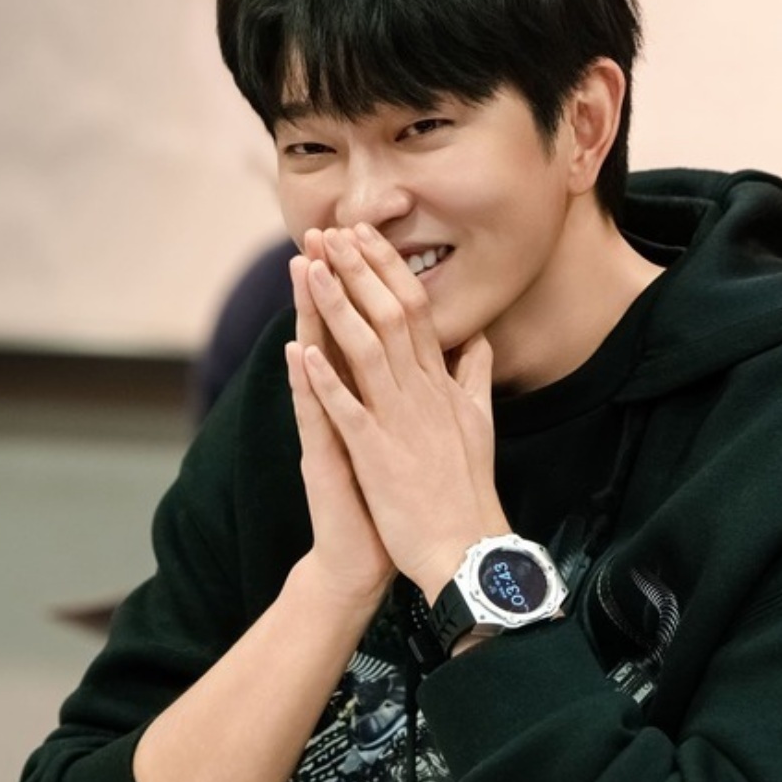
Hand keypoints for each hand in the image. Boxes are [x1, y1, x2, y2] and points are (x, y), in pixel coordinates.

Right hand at [285, 246, 393, 611]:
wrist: (367, 558)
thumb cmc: (391, 499)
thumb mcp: (405, 438)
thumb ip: (413, 395)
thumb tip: (437, 357)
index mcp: (367, 397)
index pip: (363, 329)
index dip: (364, 286)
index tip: (364, 240)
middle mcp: (341, 406)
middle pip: (334, 332)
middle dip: (329, 283)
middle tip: (320, 233)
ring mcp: (329, 429)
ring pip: (316, 362)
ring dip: (310, 316)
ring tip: (302, 271)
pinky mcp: (325, 460)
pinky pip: (316, 417)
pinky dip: (309, 385)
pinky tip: (299, 353)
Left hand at [297, 223, 508, 600]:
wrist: (466, 550)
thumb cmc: (467, 491)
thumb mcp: (479, 425)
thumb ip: (474, 379)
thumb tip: (480, 340)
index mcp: (440, 385)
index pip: (415, 311)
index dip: (388, 271)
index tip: (364, 236)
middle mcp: (422, 394)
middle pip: (390, 317)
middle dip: (359, 272)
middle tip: (332, 231)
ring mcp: (400, 423)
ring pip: (367, 351)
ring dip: (337, 307)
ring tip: (309, 270)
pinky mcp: (378, 456)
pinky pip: (349, 411)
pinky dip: (325, 380)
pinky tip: (301, 352)